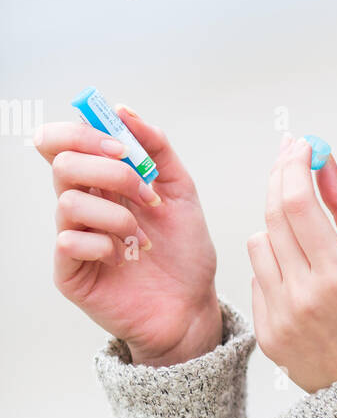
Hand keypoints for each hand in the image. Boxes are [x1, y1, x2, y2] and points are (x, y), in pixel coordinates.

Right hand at [34, 105, 222, 365]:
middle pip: (62, 163)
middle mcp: (82, 206)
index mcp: (101, 182)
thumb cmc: (184, 253)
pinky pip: (69, 242)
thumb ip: (156, 148)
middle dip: (109, 170)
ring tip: (143, 236)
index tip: (122, 145)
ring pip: (69, 202)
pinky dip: (105, 244)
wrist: (194, 306)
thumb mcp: (181, 191)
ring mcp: (73, 239)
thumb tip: (124, 111)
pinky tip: (126, 258)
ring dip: (117, 214)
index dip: (82, 132)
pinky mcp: (70, 272)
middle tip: (144, 191)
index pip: (62, 142)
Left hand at [247, 134, 336, 393]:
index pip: (296, 203)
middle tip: (289, 159)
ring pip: (258, 243)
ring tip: (304, 239)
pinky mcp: (265, 332)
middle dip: (279, 179)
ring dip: (276, 228)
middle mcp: (305, 295)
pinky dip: (274, 267)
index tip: (299, 146)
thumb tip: (325, 162)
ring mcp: (280, 316)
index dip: (293, 165)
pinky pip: (257, 278)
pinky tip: (300, 279)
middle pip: (272, 215)